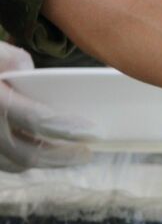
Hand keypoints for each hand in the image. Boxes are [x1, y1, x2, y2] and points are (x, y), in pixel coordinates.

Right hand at [0, 43, 94, 171]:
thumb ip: (14, 60)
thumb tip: (32, 75)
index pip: (38, 120)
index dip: (68, 129)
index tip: (91, 132)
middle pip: (28, 153)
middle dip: (61, 156)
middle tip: (86, 153)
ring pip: (13, 163)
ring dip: (44, 163)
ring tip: (67, 156)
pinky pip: (0, 163)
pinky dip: (21, 162)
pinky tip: (38, 154)